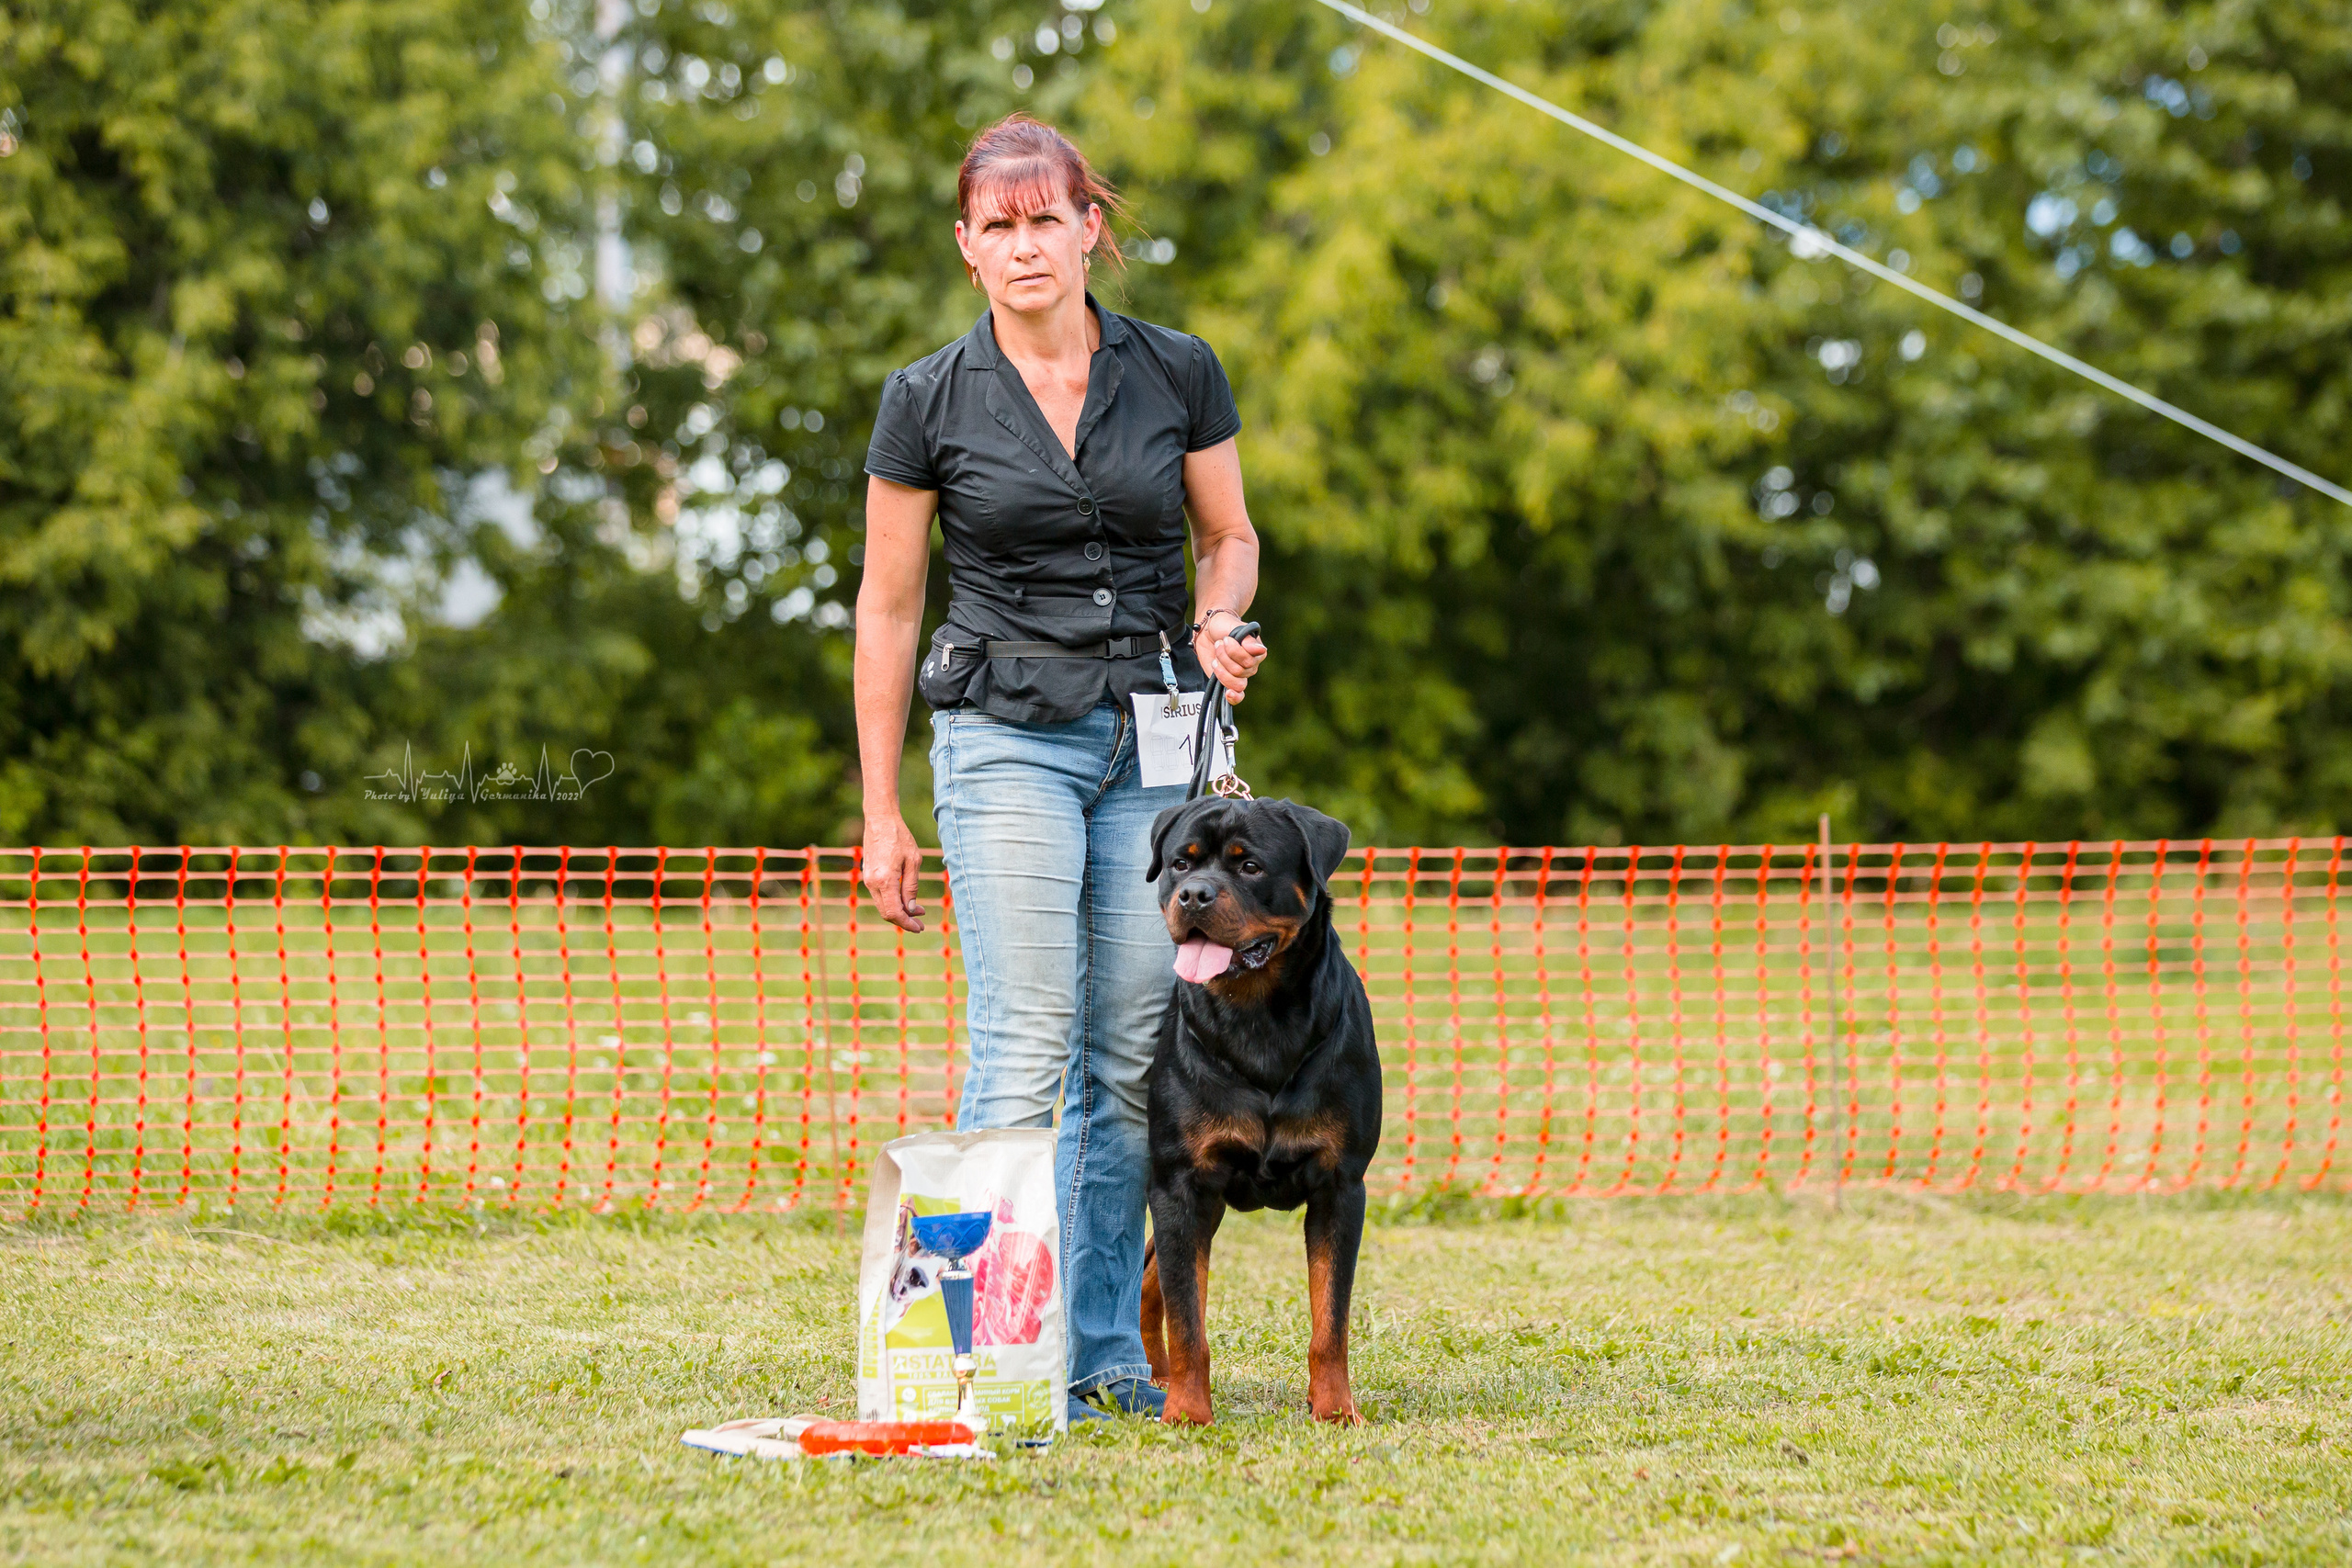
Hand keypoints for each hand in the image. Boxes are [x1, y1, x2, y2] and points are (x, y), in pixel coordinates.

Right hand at [861, 814, 927, 932]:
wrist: (880, 820)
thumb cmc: (900, 837)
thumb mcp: (913, 861)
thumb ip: (911, 887)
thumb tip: (911, 909)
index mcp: (885, 880)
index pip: (894, 913)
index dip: (907, 923)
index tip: (920, 927)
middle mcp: (872, 883)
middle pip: (887, 913)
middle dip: (904, 920)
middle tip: (921, 922)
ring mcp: (868, 879)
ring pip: (883, 906)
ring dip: (899, 911)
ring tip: (918, 910)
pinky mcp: (868, 875)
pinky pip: (880, 896)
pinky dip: (893, 902)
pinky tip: (906, 899)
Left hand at [1193, 611, 1267, 703]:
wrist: (1208, 630)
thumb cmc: (1224, 625)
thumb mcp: (1234, 626)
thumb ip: (1247, 639)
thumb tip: (1260, 649)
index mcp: (1256, 652)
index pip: (1249, 660)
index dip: (1234, 651)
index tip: (1226, 639)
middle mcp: (1251, 665)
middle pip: (1240, 671)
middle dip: (1224, 657)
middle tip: (1218, 645)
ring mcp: (1240, 675)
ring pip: (1237, 683)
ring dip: (1222, 671)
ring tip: (1216, 658)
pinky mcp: (1228, 681)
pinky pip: (1238, 696)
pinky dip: (1234, 697)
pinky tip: (1229, 694)